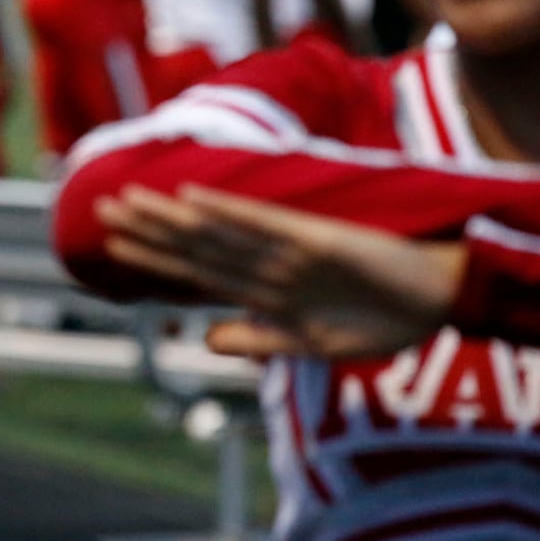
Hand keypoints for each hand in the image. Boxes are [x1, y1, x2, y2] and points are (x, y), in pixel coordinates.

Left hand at [99, 184, 464, 359]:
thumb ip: (258, 340)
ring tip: (125, 200)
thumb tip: (203, 339)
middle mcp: (267, 262)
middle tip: (98, 208)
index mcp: (264, 286)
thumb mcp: (310, 343)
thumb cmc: (381, 318)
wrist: (441, 299)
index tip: (111, 243)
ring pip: (215, 231)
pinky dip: (227, 210)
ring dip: (169, 217)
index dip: (154, 255)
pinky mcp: (317, 239)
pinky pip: (264, 223)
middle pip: (194, 245)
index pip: (196, 269)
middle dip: (146, 229)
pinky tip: (192, 197)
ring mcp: (289, 248)